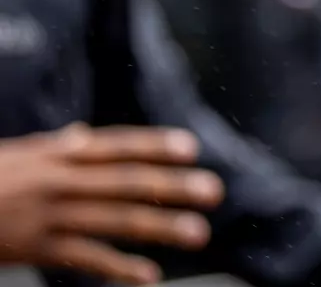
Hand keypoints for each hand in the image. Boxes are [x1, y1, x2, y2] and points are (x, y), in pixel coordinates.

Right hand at [0, 124, 224, 284]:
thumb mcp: (19, 154)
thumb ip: (55, 147)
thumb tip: (82, 134)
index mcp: (59, 154)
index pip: (116, 146)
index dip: (154, 146)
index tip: (192, 148)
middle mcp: (60, 181)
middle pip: (125, 182)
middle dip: (172, 186)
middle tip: (214, 191)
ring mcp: (50, 216)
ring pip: (114, 221)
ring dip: (159, 228)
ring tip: (197, 234)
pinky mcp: (36, 248)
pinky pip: (84, 259)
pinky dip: (118, 268)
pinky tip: (149, 276)